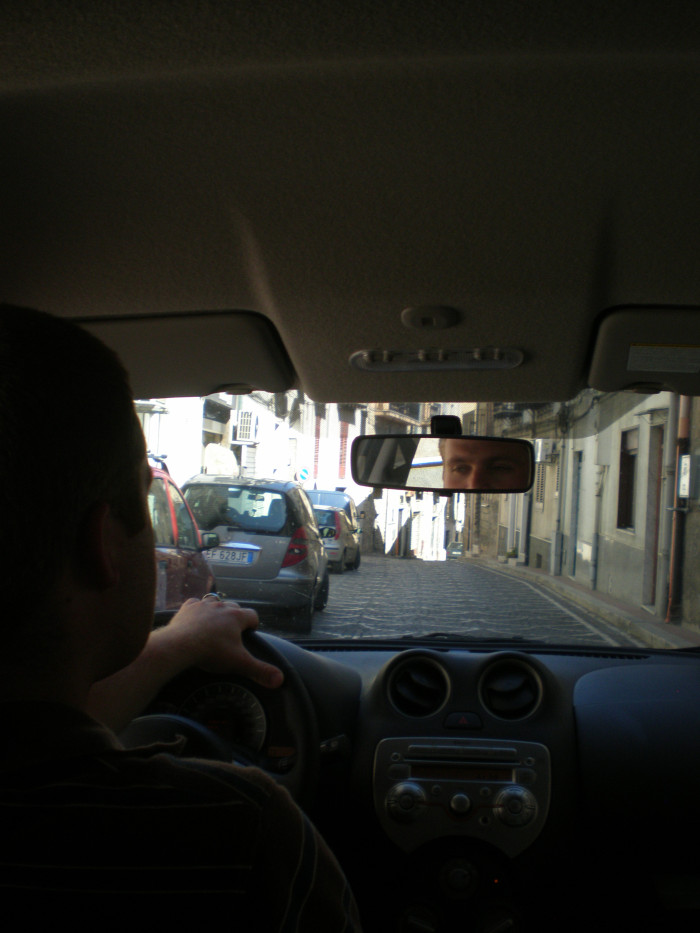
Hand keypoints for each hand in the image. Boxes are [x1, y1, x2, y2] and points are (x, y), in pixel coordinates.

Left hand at [164, 597, 283, 688]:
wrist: (180, 645)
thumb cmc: (212, 652)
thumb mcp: (239, 663)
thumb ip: (260, 671)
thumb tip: (280, 679)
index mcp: (237, 617)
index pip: (252, 615)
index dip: (253, 624)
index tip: (250, 633)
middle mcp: (222, 606)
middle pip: (234, 607)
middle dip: (236, 617)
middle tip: (233, 633)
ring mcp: (203, 605)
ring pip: (216, 602)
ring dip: (217, 611)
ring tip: (215, 624)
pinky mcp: (188, 608)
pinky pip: (195, 603)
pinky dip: (197, 609)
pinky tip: (196, 617)